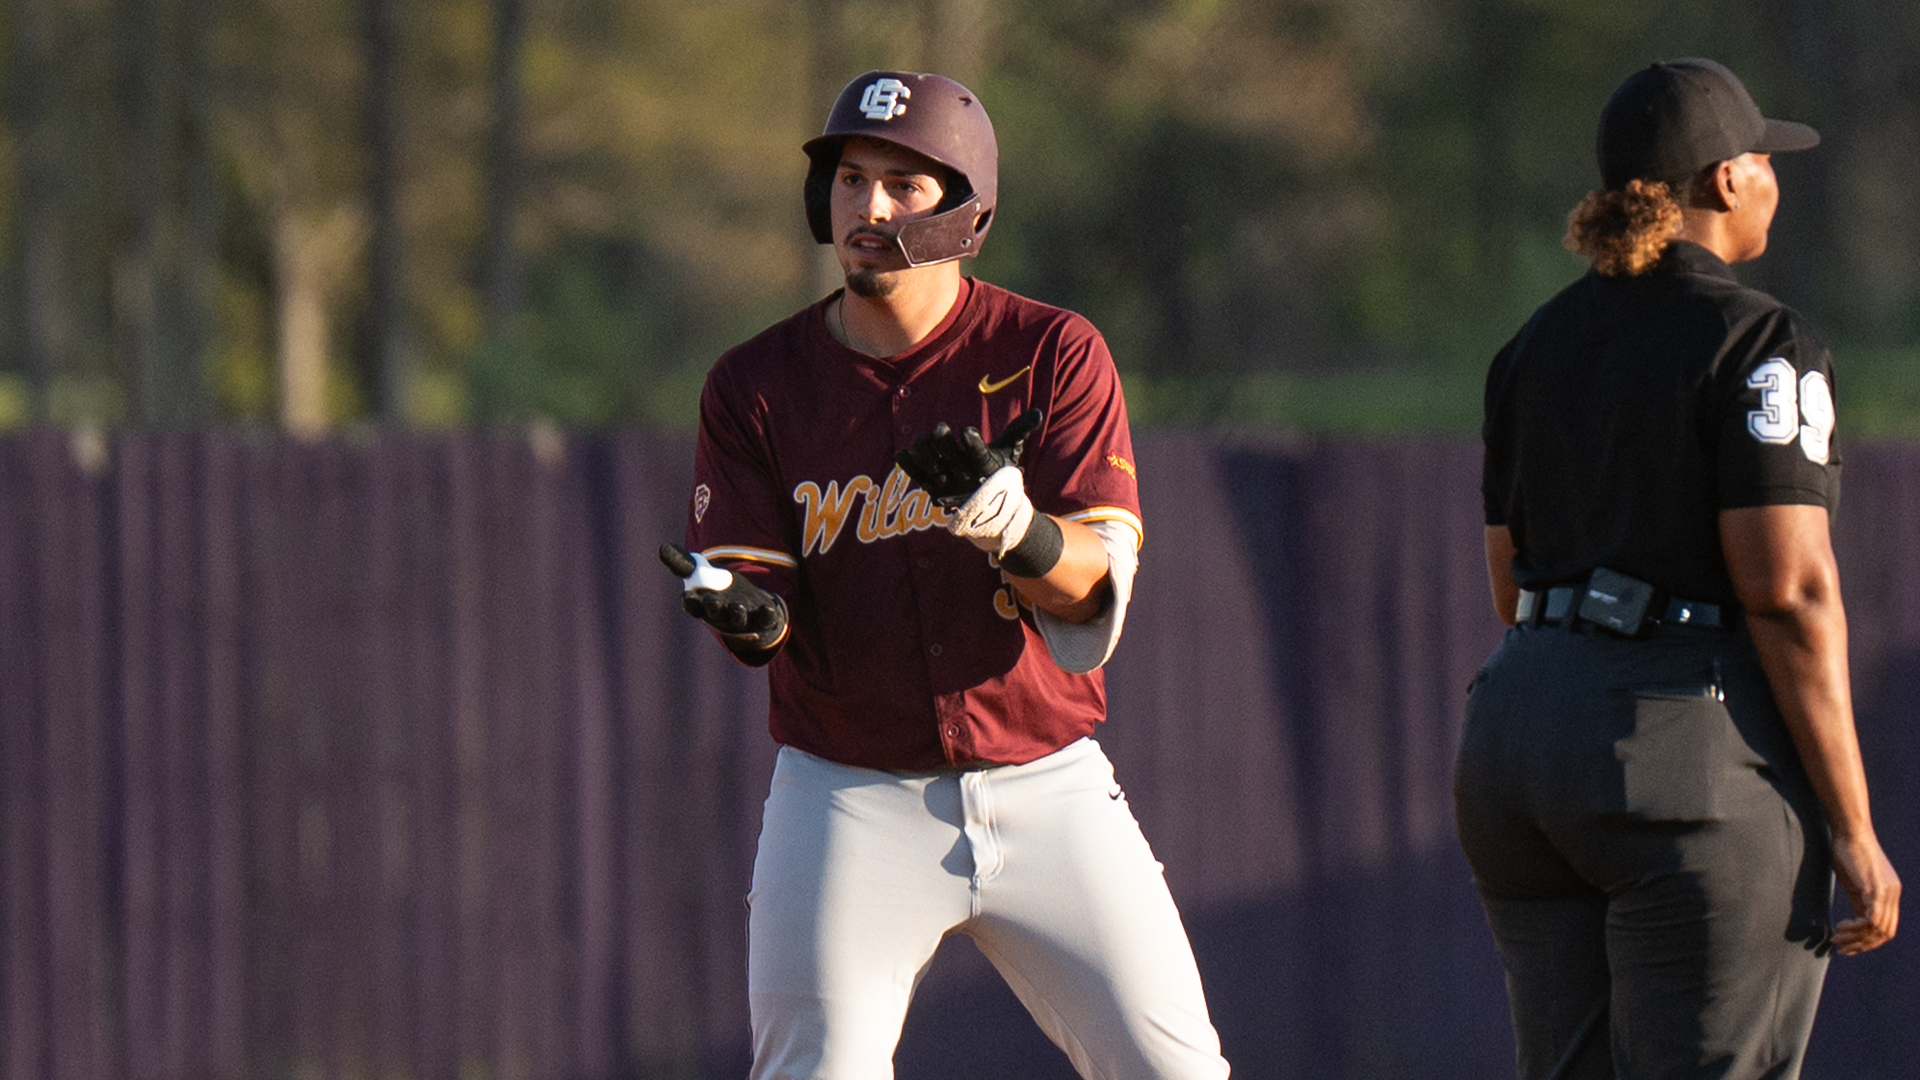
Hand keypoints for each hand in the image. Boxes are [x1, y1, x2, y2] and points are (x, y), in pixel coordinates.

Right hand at [659, 542, 787, 649]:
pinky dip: (766, 614)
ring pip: (737, 619)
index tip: (688, 596)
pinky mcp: (761, 618)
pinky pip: (764, 619)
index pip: (694, 607)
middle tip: (712, 600)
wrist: (747, 605)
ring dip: (737, 614)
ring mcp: (741, 619)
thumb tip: (662, 546)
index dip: (691, 603)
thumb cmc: (718, 588)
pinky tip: (768, 607)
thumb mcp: (702, 573)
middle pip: (715, 613)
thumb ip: (684, 563)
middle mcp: (720, 615)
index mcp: (703, 605)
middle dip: (713, 608)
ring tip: (737, 607)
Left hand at [896, 408, 1042, 508]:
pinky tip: (902, 453)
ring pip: (934, 470)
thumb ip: (1020, 431)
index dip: (973, 445)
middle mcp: (967, 480)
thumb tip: (1037, 413)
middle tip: (940, 427)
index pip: (980, 457)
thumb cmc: (998, 471)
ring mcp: (949, 486)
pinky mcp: (934, 490)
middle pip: (953, 462)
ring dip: (926, 455)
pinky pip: (919, 479)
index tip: (967, 430)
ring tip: (921, 439)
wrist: (988, 507)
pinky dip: (910, 468)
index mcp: (987, 469)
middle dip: (945, 444)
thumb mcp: (1011, 451)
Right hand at [1829, 831, 1899, 955]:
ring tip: (1837, 938)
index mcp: (1890, 893)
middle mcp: (1893, 894)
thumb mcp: (1855, 881)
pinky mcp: (1875, 889)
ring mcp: (1887, 892)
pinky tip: (1840, 926)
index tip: (1849, 945)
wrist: (1850, 830)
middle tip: (1841, 948)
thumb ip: (1860, 900)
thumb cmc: (1847, 851)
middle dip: (1862, 945)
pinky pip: (1870, 919)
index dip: (1869, 941)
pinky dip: (1855, 928)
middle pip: (1885, 933)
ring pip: (1878, 929)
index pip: (1887, 928)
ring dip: (1856, 939)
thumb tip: (1858, 921)